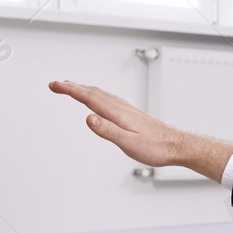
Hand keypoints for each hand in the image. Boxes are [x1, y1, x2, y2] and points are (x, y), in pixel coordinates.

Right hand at [49, 80, 232, 180]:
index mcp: (117, 114)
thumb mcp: (128, 144)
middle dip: (72, 87)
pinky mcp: (133, 114)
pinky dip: (98, 95)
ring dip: (85, 89)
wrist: (178, 145)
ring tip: (72, 87)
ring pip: (102, 94)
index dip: (70, 90)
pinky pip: (110, 99)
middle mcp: (122, 108)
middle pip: (93, 93)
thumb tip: (88, 117)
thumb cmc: (156, 148)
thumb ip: (108, 130)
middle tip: (55, 84)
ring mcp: (128, 110)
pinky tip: (100, 99)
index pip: (89, 98)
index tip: (53, 85)